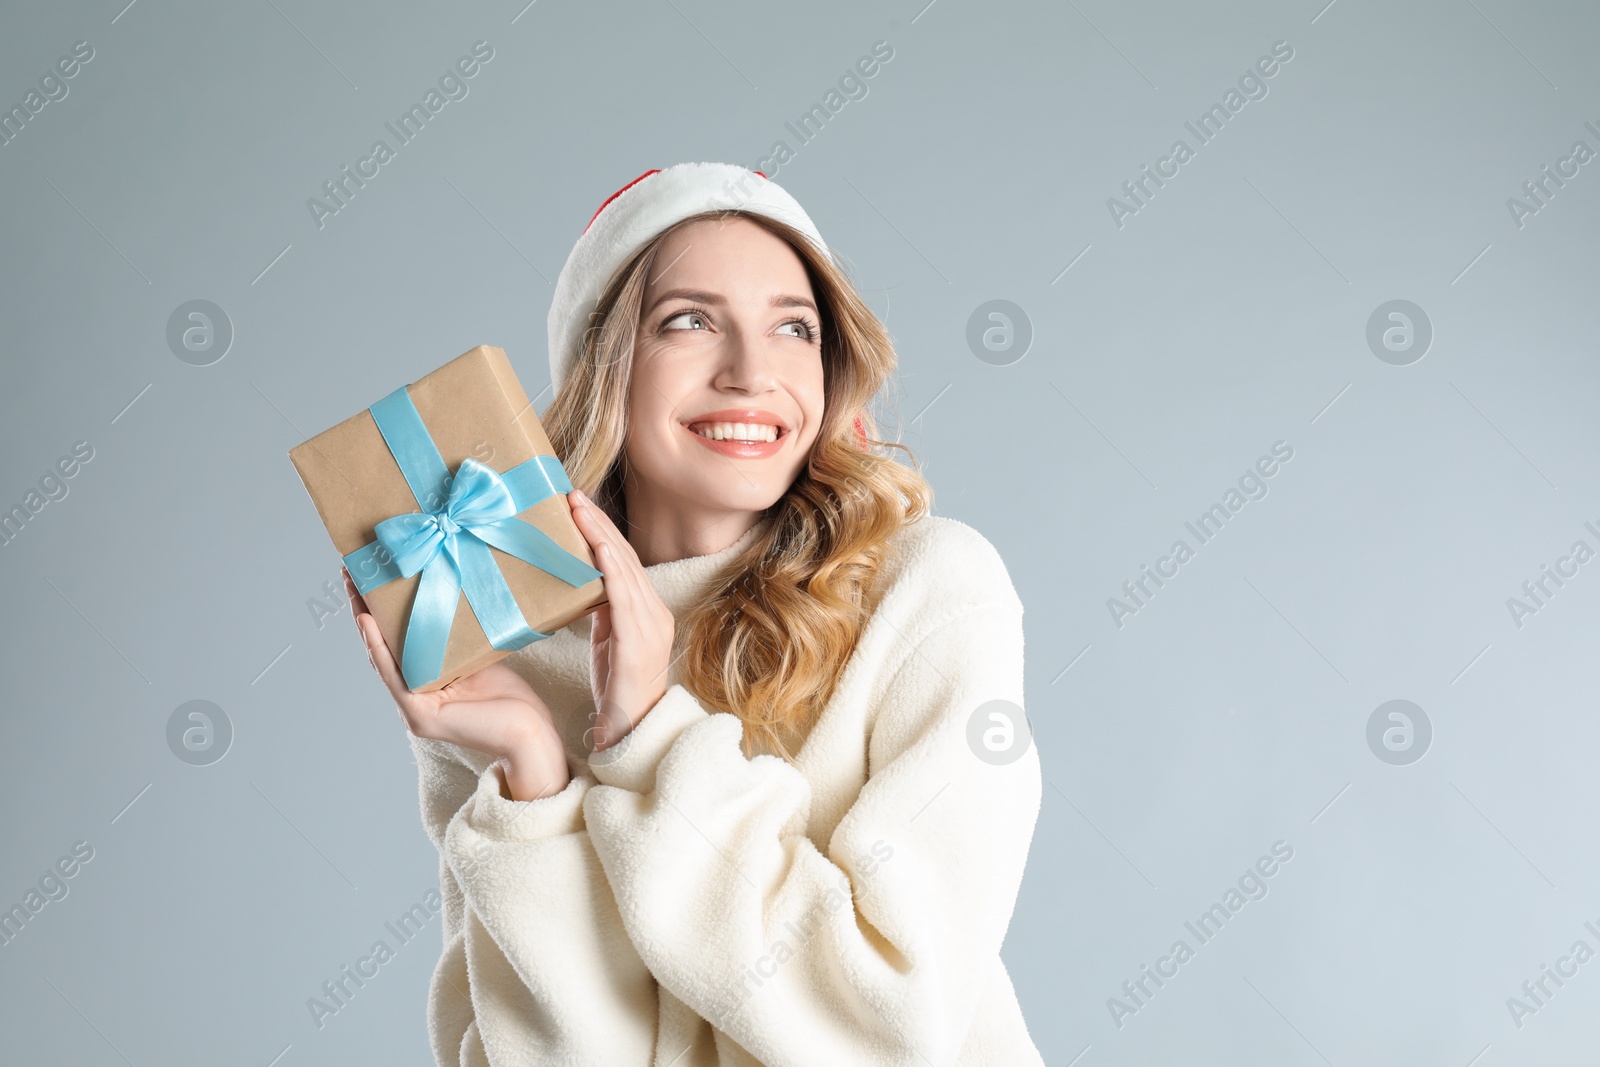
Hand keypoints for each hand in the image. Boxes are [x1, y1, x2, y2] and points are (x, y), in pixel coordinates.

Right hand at [343, 567, 568, 800]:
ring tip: (353, 586)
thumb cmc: (511, 700)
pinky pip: (394, 676)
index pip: (395, 643)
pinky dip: (379, 648)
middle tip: (351, 569)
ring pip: (381, 659)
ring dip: (363, 621)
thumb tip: (447, 597)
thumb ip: (454, 640)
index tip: (369, 574)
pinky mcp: (420, 716)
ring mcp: (412, 709)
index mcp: (424, 685)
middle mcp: (412, 698)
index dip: (379, 610)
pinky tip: (367, 622)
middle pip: (381, 646)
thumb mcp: (476, 658)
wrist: (530, 733)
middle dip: (363, 607)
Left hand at [567, 489, 674, 752]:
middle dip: (598, 524)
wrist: (633, 730)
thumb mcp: (609, 640)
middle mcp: (655, 612)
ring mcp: (651, 625)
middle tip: (572, 495)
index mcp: (648, 611)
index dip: (602, 531)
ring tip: (577, 510)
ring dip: (599, 536)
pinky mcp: (639, 641)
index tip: (579, 506)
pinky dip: (611, 568)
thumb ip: (604, 610)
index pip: (624, 561)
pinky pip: (625, 596)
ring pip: (625, 569)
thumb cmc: (618, 689)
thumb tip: (585, 583)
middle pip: (625, 557)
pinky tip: (595, 548)